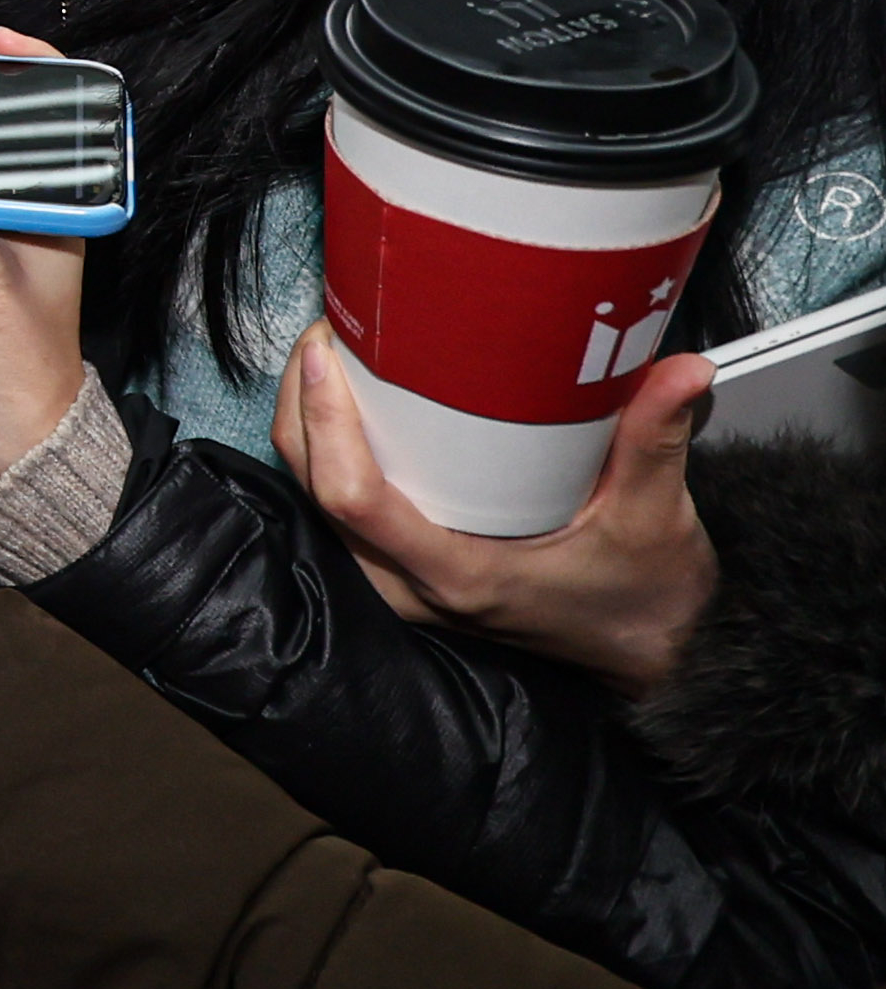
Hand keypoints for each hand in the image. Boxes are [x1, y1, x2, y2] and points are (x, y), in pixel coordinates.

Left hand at [271, 320, 720, 697]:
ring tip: (334, 355)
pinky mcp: (406, 576)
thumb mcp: (657, 517)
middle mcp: (413, 586)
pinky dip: (332, 453)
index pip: (353, 498)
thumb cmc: (649, 598)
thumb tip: (685, 368)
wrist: (654, 657)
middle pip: (314, 488)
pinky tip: (354, 405)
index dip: (325, 421)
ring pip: (315, 500)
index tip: (326, 352)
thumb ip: (659, 438)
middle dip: (303, 405)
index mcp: (460, 573)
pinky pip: (341, 510)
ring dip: (309, 427)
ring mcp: (403, 586)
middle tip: (331, 331)